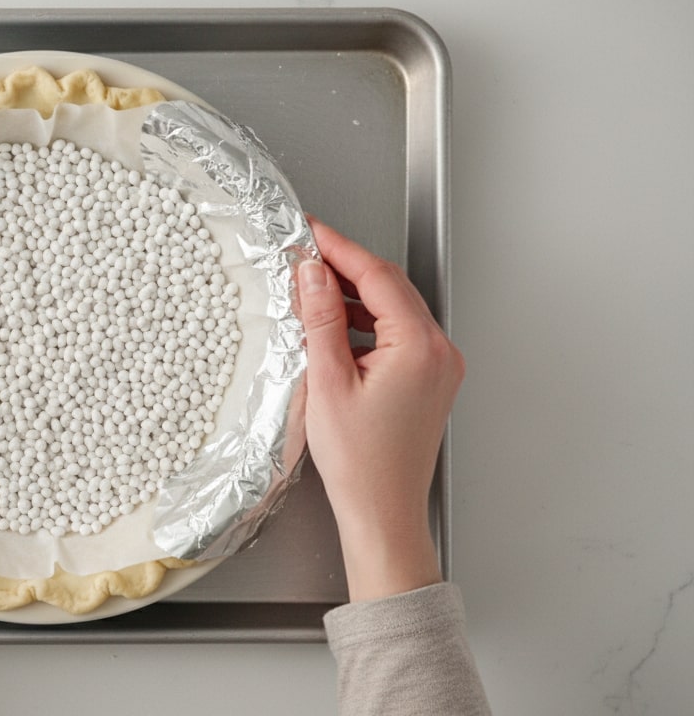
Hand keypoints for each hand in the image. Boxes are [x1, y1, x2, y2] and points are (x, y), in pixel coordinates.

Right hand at [297, 217, 463, 602]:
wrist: (383, 513)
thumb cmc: (361, 463)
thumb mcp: (327, 382)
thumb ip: (321, 319)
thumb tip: (314, 274)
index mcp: (420, 347)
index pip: (378, 276)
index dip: (340, 248)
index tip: (311, 231)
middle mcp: (439, 352)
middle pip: (390, 287)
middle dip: (346, 267)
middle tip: (305, 253)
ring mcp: (438, 367)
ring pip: (393, 310)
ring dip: (354, 296)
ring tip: (311, 291)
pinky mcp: (428, 381)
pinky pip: (396, 335)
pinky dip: (364, 324)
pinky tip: (333, 329)